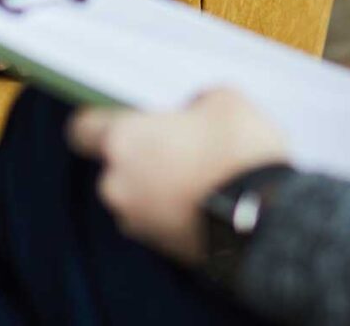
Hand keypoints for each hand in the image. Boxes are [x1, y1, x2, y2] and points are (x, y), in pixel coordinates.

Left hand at [67, 89, 290, 265]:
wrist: (267, 217)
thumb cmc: (237, 152)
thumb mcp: (223, 100)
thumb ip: (193, 104)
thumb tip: (192, 115)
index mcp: (123, 142)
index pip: (83, 129)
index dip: (101, 121)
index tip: (124, 119)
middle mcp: (118, 186)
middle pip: (117, 165)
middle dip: (144, 156)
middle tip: (182, 145)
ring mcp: (138, 222)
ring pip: (138, 195)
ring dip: (160, 186)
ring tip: (202, 176)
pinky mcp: (162, 249)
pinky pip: (159, 219)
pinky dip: (176, 210)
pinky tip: (209, 199)